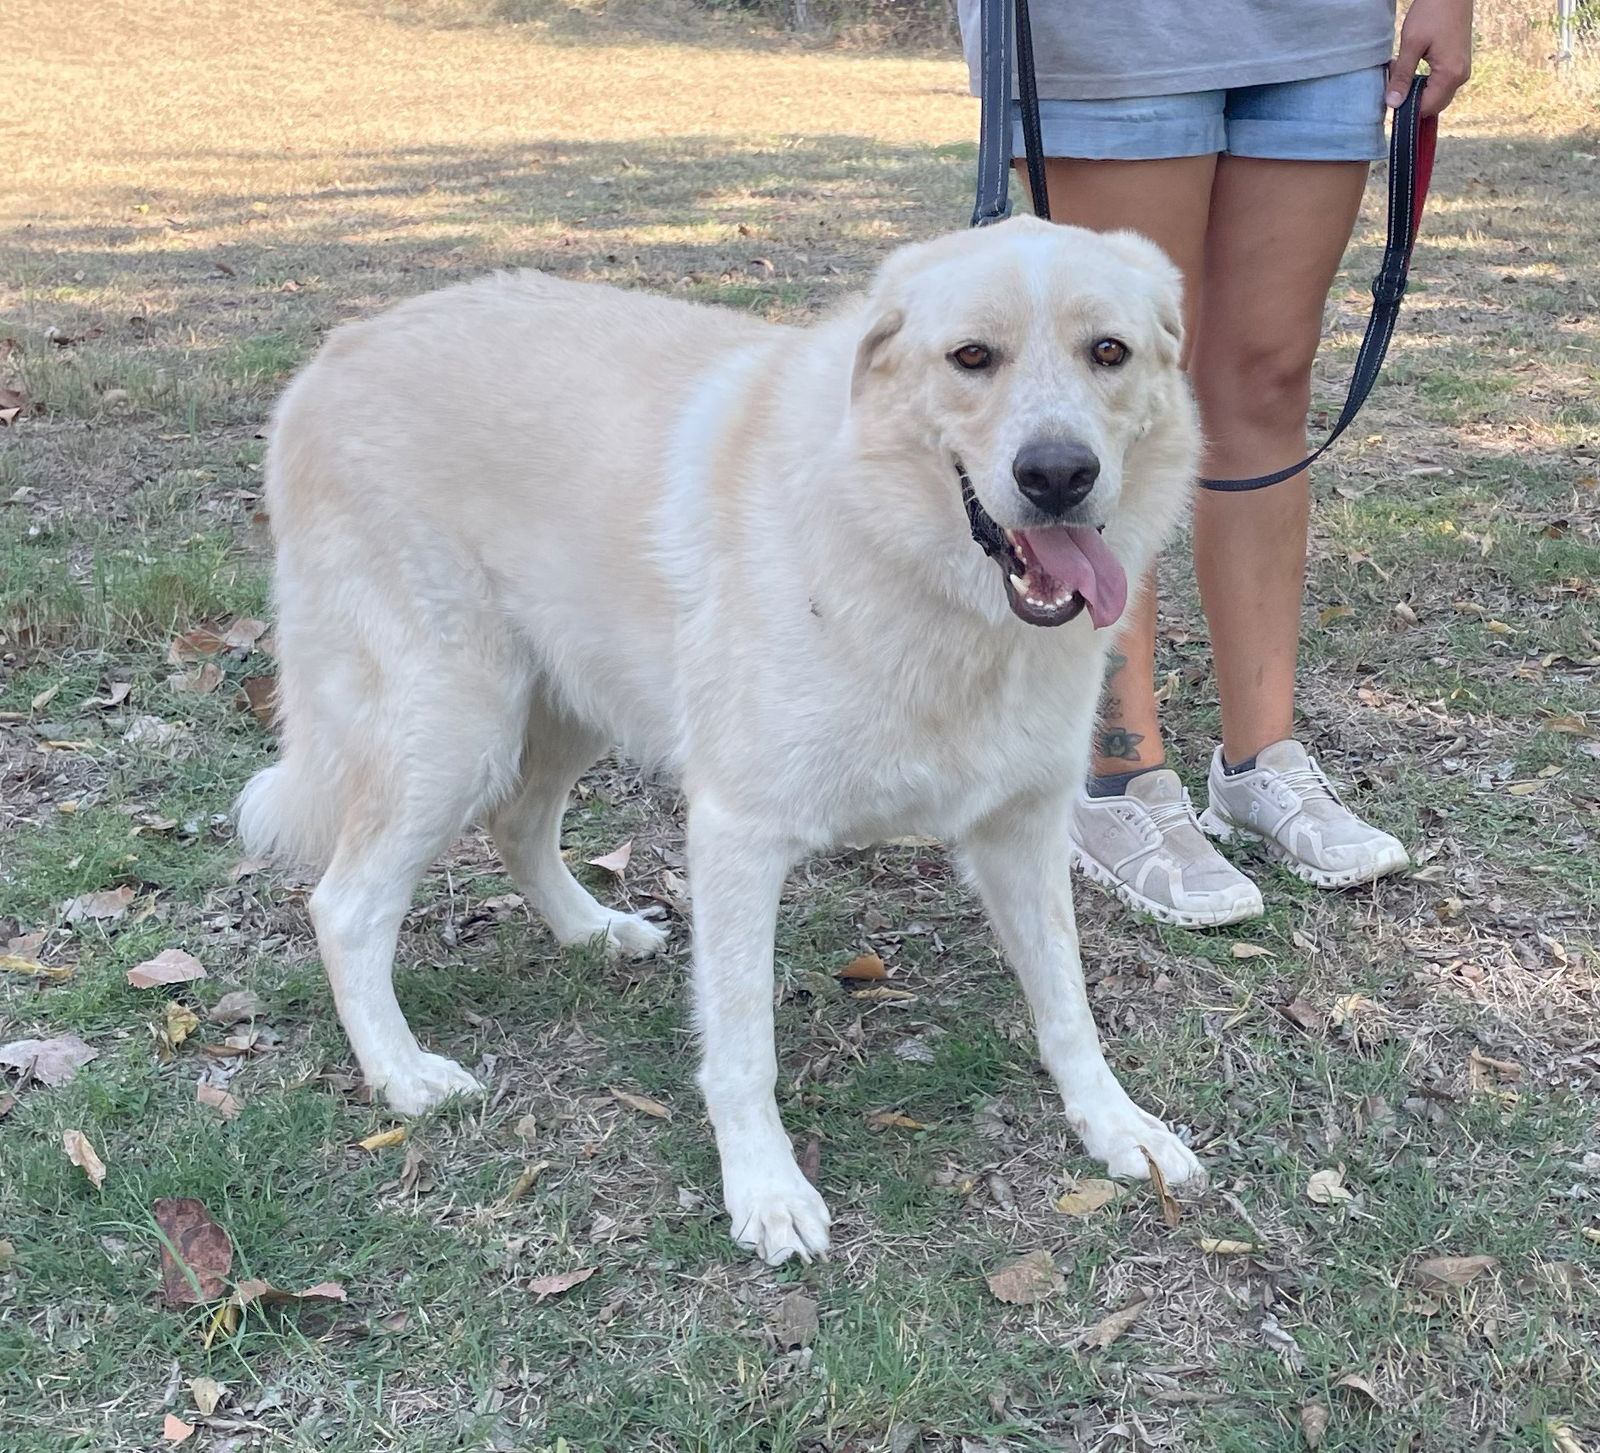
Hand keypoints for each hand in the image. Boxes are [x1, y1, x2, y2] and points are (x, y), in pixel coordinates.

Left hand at [1388, 0, 1473, 117]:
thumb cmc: (1432, 12)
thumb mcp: (1411, 44)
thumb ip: (1402, 76)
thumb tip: (1393, 103)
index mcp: (1450, 75)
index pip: (1425, 108)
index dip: (1406, 107)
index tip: (1390, 94)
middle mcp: (1460, 77)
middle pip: (1432, 106)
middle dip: (1411, 99)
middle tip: (1394, 78)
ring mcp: (1461, 71)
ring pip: (1436, 96)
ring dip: (1416, 90)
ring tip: (1401, 68)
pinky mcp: (1458, 64)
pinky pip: (1440, 84)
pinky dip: (1424, 82)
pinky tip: (1411, 66)